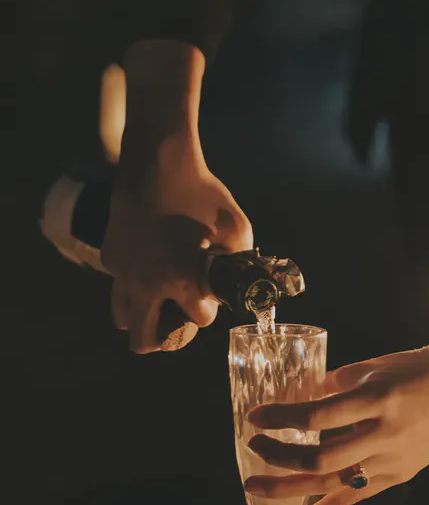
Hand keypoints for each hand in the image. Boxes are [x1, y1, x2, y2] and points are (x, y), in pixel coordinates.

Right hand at [101, 134, 252, 352]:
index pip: (201, 321)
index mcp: (183, 281)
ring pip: (123, 318)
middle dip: (164, 339)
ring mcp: (123, 272)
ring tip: (158, 300)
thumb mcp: (237, 228)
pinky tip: (148, 263)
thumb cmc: (202, 193)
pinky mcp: (109, 256)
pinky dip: (132, 283)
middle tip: (177, 322)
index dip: (210, 310)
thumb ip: (241, 262)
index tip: (211, 293)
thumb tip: (245, 278)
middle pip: (143, 341)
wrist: (158, 163)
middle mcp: (147, 283)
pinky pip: (118, 283)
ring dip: (142, 315)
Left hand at [245, 340, 428, 504]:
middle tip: (254, 450)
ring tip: (257, 487)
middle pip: (321, 457)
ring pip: (334, 482)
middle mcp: (384, 434)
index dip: (281, 419)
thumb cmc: (418, 367)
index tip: (255, 418)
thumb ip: (336, 383)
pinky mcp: (401, 474)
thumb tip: (302, 397)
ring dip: (291, 486)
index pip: (317, 416)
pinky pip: (358, 496)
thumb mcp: (374, 366)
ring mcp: (394, 459)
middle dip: (280, 457)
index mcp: (376, 399)